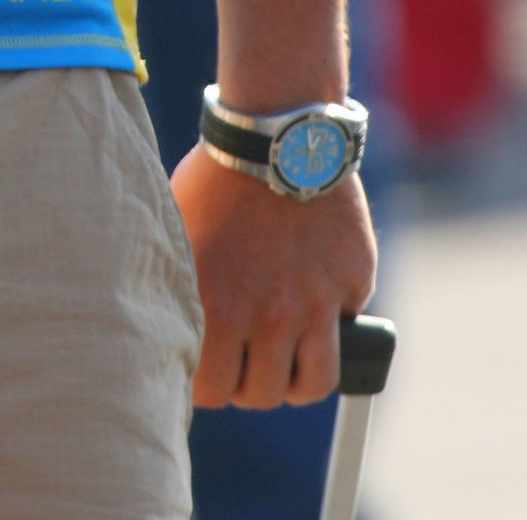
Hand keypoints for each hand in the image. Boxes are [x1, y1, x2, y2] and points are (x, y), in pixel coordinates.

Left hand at [171, 143, 377, 406]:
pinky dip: (334, 333)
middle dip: (249, 382)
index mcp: (218, 306)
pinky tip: (315, 311)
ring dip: (295, 378)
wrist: (276, 132)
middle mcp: (270, 316)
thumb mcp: (181, 232)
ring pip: (313, 383)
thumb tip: (174, 329)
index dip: (208, 384)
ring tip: (283, 357)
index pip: (212, 390)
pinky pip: (347, 331)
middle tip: (244, 359)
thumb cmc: (217, 177)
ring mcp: (316, 303)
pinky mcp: (352, 282)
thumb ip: (183, 288)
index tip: (209, 369)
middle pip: (263, 395)